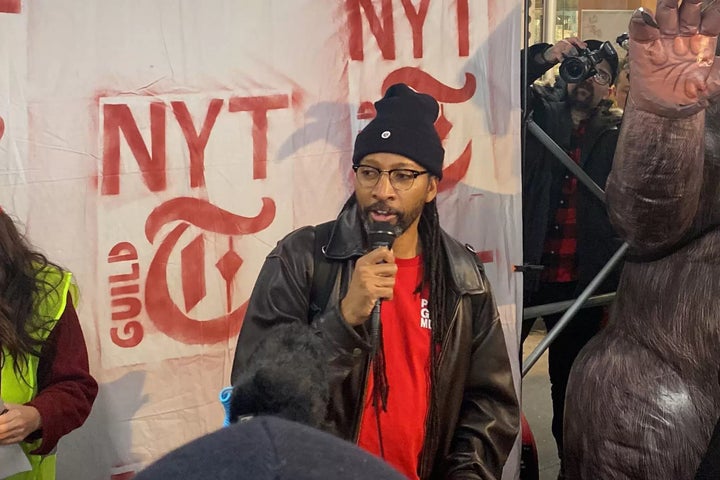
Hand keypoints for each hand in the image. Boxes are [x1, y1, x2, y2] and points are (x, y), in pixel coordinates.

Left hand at [0, 404, 41, 444]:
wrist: (36, 418)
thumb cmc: (24, 412)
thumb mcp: (14, 406)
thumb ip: (3, 408)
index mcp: (16, 413)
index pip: (1, 420)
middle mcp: (19, 423)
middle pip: (1, 430)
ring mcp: (20, 432)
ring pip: (2, 437)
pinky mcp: (20, 438)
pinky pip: (6, 442)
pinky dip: (0, 440)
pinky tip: (0, 437)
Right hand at [340, 247, 396, 326]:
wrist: (350, 308)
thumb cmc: (359, 290)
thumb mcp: (364, 272)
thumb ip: (377, 262)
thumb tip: (391, 251)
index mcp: (363, 262)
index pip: (382, 251)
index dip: (390, 257)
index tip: (389, 264)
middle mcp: (364, 269)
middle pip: (392, 267)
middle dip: (391, 277)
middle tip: (383, 282)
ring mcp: (368, 280)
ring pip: (392, 281)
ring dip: (389, 288)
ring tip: (380, 290)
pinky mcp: (371, 291)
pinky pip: (389, 291)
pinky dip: (388, 297)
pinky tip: (381, 297)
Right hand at [539, 37, 585, 63]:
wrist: (548, 54)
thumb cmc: (559, 51)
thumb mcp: (568, 47)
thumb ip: (576, 46)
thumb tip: (585, 45)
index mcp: (567, 40)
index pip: (575, 39)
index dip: (580, 43)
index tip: (584, 47)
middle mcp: (563, 42)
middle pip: (571, 45)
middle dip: (575, 51)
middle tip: (578, 55)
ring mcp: (559, 47)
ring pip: (566, 49)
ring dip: (570, 55)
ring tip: (572, 59)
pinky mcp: (555, 52)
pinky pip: (560, 56)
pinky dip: (563, 59)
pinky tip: (565, 61)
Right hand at [628, 0, 719, 116]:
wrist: (662, 110)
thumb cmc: (687, 96)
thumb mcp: (714, 84)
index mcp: (704, 39)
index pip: (712, 15)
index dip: (715, 9)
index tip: (717, 3)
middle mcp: (684, 33)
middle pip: (689, 7)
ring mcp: (662, 37)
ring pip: (666, 11)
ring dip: (668, 4)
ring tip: (670, 0)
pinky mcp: (642, 44)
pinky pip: (639, 26)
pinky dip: (640, 19)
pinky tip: (643, 17)